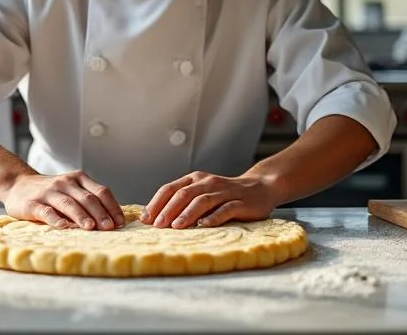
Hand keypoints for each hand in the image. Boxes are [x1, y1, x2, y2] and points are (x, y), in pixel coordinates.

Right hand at [2, 170, 125, 230]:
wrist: (17, 185)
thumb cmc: (51, 192)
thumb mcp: (71, 189)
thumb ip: (88, 200)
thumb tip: (113, 221)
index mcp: (78, 179)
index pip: (101, 191)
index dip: (112, 207)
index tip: (121, 222)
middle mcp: (65, 183)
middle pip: (87, 198)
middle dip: (100, 213)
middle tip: (109, 228)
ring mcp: (48, 192)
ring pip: (69, 204)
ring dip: (81, 216)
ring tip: (91, 227)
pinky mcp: (33, 204)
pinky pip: (46, 211)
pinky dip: (55, 219)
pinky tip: (63, 227)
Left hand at [141, 171, 280, 228]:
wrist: (260, 187)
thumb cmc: (225, 195)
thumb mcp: (202, 193)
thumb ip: (183, 201)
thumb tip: (157, 218)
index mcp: (195, 179)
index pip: (170, 188)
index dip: (156, 203)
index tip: (146, 219)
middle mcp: (208, 182)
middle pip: (184, 194)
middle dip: (168, 210)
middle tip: (157, 225)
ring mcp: (225, 192)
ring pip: (202, 200)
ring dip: (187, 213)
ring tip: (176, 226)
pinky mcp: (241, 202)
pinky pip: (226, 209)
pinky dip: (213, 217)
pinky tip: (203, 225)